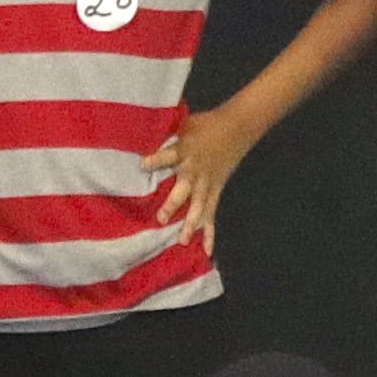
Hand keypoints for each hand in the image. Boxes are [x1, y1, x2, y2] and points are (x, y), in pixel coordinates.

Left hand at [152, 101, 259, 245]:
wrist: (237, 127)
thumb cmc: (205, 124)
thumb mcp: (184, 124)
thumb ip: (166, 133)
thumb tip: (140, 133)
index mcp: (185, 151)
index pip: (168, 155)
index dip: (156, 160)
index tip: (143, 165)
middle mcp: (195, 170)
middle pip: (184, 190)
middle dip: (173, 204)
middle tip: (161, 218)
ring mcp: (207, 184)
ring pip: (199, 207)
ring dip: (190, 224)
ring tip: (182, 241)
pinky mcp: (215, 192)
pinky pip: (211, 214)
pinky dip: (210, 233)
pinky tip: (206, 251)